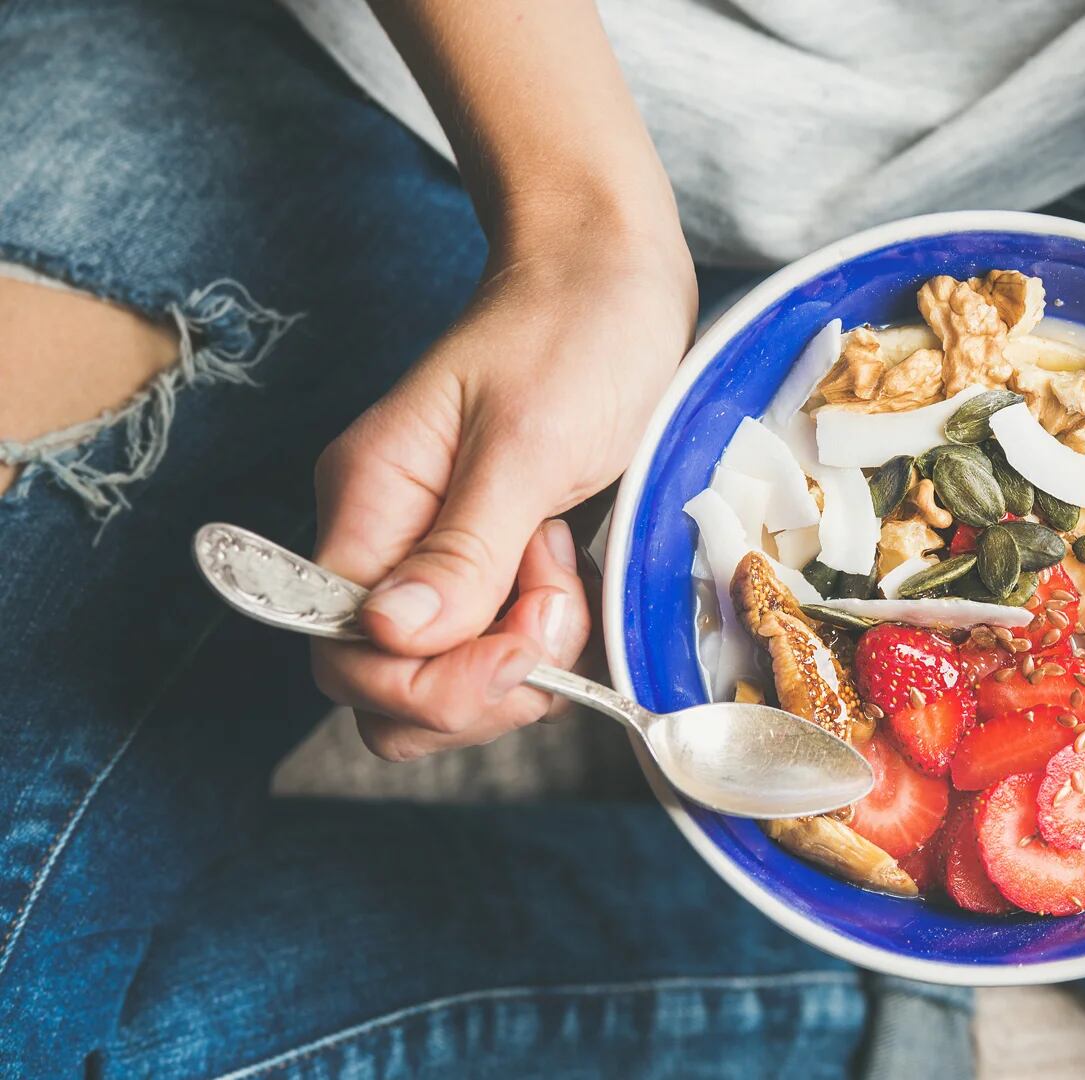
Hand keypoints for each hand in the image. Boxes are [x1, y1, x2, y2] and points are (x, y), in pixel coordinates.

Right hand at [310, 239, 694, 758]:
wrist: (616, 275)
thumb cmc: (573, 332)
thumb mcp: (525, 441)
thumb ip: (463, 547)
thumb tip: (389, 636)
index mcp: (369, 504)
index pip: (346, 653)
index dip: (433, 680)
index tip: (527, 634)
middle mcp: (391, 543)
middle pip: (390, 689)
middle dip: (483, 682)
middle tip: (558, 603)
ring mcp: (444, 559)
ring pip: (451, 682)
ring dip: (525, 662)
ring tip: (572, 572)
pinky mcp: (498, 567)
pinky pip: (501, 650)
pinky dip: (550, 643)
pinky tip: (584, 579)